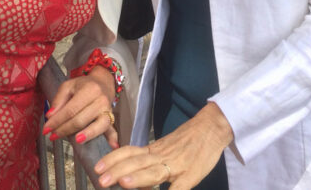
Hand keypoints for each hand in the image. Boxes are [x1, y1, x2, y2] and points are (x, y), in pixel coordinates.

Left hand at [43, 66, 118, 148]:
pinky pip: (112, 130)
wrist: (103, 83)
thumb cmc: (84, 85)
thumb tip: (50, 116)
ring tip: (75, 141)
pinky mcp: (111, 118)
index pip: (71, 109)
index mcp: (90, 90)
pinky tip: (111, 146)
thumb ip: (58, 100)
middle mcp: (101, 100)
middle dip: (65, 130)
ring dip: (86, 135)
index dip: (57, 121)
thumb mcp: (69, 86)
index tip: (46, 129)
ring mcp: (108, 110)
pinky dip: (112, 138)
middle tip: (52, 136)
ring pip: (97, 126)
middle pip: (81, 119)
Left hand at [94, 102, 232, 188]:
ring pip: (154, 172)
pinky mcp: (192, 174)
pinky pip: (180, 187)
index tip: (98, 166)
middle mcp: (162, 156)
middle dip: (117, 171)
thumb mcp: (165, 146)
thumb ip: (150, 159)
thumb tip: (130, 173)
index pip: (130, 152)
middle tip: (100, 180)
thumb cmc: (188, 139)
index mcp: (155, 150)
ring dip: (137, 179)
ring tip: (121, 183)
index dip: (114, 159)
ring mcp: (177, 165)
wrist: (212, 127)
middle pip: (137, 163)